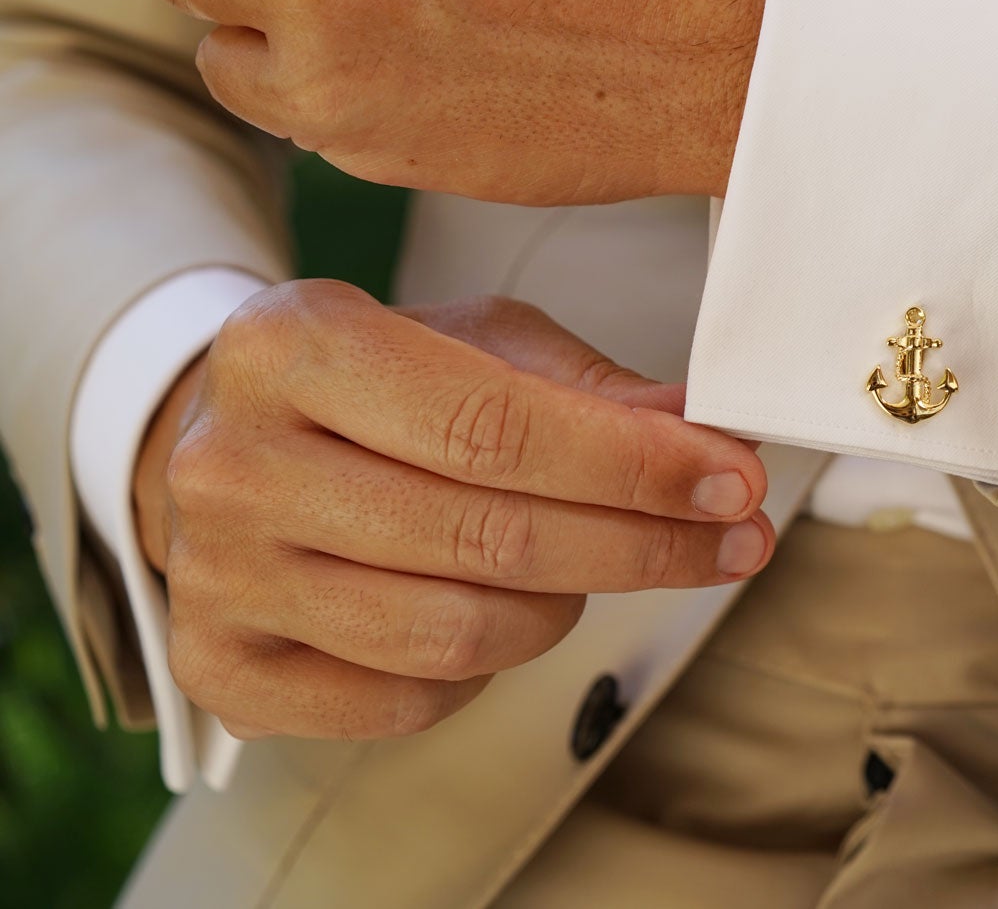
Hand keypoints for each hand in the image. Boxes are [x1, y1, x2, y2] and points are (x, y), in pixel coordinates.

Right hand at [131, 282, 772, 740]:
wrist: (227, 446)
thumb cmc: (374, 386)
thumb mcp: (475, 342)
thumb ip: (588, 389)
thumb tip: (705, 436)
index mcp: (292, 345)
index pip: (494, 426)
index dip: (633, 465)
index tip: (734, 481)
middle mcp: (235, 462)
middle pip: (487, 536)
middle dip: (641, 544)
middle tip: (735, 540)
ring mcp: (218, 576)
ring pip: (456, 633)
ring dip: (567, 607)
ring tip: (604, 564)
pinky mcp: (223, 670)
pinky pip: (407, 700)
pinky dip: (484, 669)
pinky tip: (505, 612)